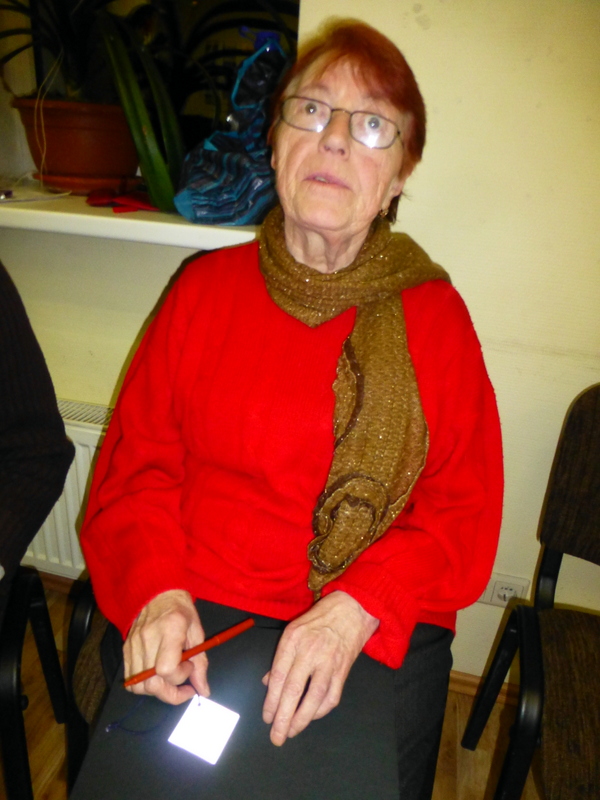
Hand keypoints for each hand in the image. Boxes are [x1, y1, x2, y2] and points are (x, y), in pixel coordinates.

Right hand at [123, 589, 209, 704]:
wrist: (157, 592)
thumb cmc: (180, 609)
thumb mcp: (197, 632)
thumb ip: (201, 663)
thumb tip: (204, 690)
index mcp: (169, 630)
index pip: (167, 669)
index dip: (181, 675)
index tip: (190, 666)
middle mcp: (147, 639)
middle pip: (151, 684)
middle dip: (170, 693)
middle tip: (184, 687)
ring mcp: (133, 645)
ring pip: (138, 687)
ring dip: (157, 691)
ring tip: (170, 680)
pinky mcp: (125, 650)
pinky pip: (130, 680)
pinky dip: (144, 685)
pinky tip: (157, 676)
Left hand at [262, 591, 378, 745]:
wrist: (352, 609)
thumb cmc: (320, 618)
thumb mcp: (294, 629)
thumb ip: (281, 656)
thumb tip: (268, 683)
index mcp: (293, 639)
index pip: (279, 676)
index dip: (271, 700)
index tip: (267, 717)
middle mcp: (309, 651)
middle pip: (293, 690)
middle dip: (283, 717)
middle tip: (276, 736)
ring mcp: (328, 661)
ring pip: (314, 697)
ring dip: (302, 719)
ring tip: (292, 732)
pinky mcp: (343, 669)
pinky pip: (331, 696)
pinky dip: (321, 711)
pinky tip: (311, 717)